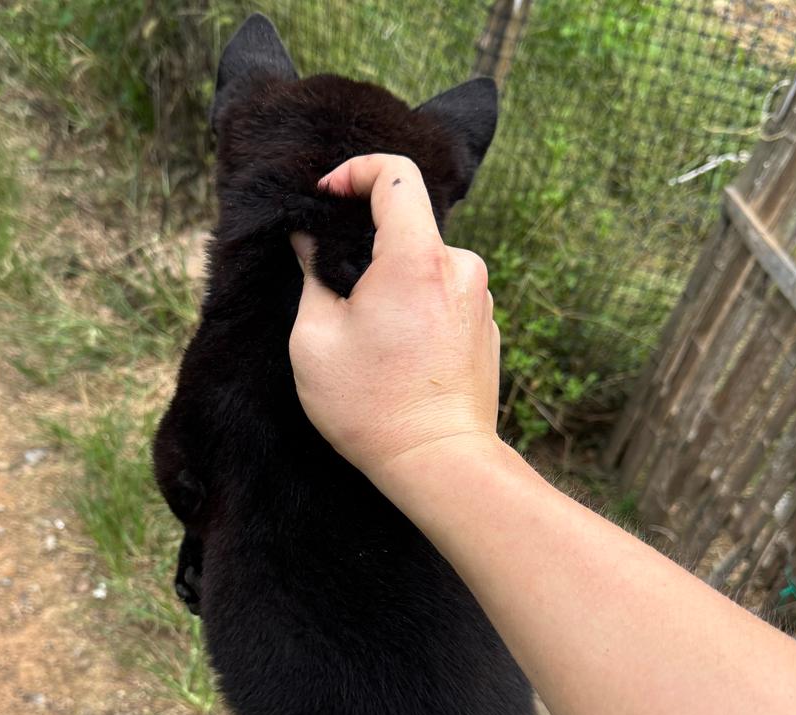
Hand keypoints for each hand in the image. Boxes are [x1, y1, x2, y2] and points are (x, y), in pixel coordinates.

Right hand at [289, 154, 500, 486]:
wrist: (438, 462)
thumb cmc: (371, 407)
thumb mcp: (315, 340)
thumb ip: (312, 275)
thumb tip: (308, 241)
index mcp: (416, 258)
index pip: (394, 175)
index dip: (354, 171)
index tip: (328, 196)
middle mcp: (460, 268)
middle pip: (409, 227)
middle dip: (368, 248)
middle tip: (338, 291)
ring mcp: (480, 299)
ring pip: (426, 267)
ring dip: (394, 283)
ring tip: (369, 336)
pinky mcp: (487, 329)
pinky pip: (445, 297)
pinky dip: (417, 308)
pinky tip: (398, 354)